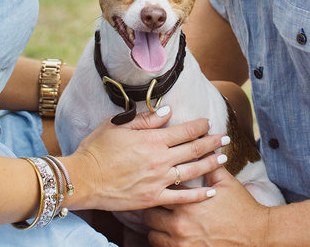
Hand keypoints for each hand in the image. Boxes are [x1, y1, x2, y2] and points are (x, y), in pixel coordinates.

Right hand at [66, 106, 228, 212]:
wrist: (83, 179)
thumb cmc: (96, 149)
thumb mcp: (118, 125)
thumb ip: (146, 119)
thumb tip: (168, 111)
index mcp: (152, 139)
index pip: (184, 130)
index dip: (199, 125)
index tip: (208, 122)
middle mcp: (160, 159)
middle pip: (193, 149)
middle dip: (212, 142)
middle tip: (225, 138)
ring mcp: (158, 180)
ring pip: (192, 171)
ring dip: (210, 164)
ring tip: (224, 158)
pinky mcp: (153, 198)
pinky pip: (181, 197)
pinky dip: (199, 195)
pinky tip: (211, 191)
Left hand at [143, 166, 271, 246]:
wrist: (256, 235)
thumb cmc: (242, 209)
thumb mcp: (226, 183)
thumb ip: (209, 164)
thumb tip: (203, 144)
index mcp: (188, 202)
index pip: (161, 191)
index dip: (162, 189)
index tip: (164, 188)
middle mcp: (181, 223)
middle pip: (150, 214)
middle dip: (154, 209)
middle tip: (160, 207)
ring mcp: (181, 242)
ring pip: (152, 234)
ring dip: (156, 229)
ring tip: (162, 224)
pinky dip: (162, 242)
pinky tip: (169, 237)